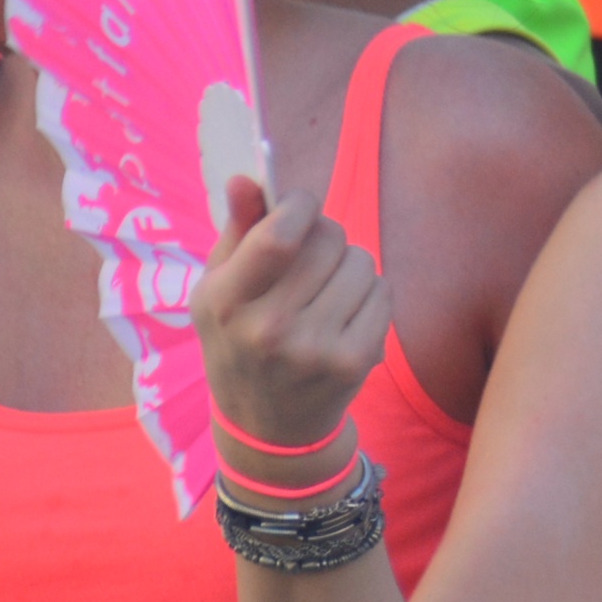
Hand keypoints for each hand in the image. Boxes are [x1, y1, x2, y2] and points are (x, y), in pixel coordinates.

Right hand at [199, 175, 390, 461]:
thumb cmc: (238, 338)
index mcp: (224, 303)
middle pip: (328, 240)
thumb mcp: (218, 288)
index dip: (299, 206)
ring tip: (326, 289)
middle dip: (325, 234)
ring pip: (361, 262)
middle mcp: (268, 329)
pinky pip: (383, 292)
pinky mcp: (353, 361)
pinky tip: (345, 313)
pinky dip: (370, 292)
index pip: (278, 236)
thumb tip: (248, 177)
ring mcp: (314, 349)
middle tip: (312, 255)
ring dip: (349, 264)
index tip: (299, 205)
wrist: (266, 424)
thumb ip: (237, 229)